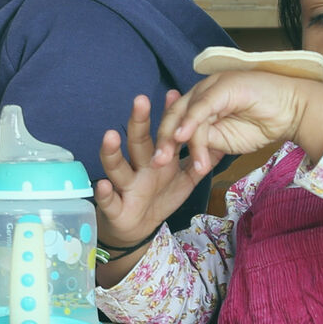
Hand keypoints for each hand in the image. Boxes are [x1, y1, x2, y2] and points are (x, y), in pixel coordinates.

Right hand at [95, 91, 206, 252]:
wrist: (138, 229)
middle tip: (141, 100)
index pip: (161, 133)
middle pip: (137, 141)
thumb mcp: (183, 180)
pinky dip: (104, 193)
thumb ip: (197, 161)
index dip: (167, 115)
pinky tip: (102, 185)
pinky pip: (108, 200)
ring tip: (110, 135)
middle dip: (139, 122)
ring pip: (117, 166)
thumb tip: (220, 141)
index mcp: (155, 158)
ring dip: (112, 152)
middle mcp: (138, 166)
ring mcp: (124, 185)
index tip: (174, 94)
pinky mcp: (115, 207)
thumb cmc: (160, 197)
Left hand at [161, 71, 322, 170]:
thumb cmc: (263, 123)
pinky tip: (184, 138)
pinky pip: (202, 107)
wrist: (293, 110)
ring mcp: (212, 88)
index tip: (158, 165)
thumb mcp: (227, 141)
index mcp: (201, 104)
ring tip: (177, 163)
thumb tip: (190, 154)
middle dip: (164, 141)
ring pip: (186, 114)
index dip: (166, 141)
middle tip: (158, 164)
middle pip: (174, 116)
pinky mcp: (223, 87)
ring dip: (181, 140)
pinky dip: (191, 122)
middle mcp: (202, 93)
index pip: (176, 122)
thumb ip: (207, 142)